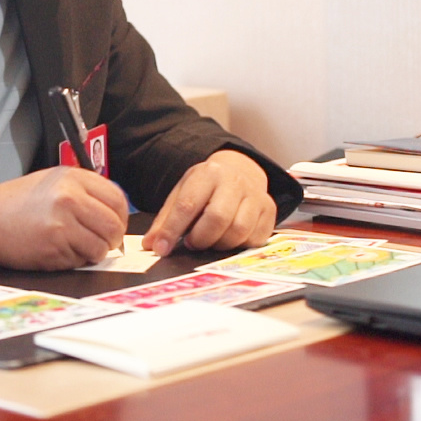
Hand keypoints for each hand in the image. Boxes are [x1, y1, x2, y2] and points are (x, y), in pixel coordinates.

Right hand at [0, 167, 127, 270]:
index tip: (113, 224)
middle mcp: (69, 198)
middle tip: (101, 241)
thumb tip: (113, 212)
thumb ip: (84, 191)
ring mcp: (62, 224)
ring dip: (94, 252)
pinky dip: (76, 260)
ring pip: (100, 247)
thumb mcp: (52, 181)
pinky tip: (59, 250)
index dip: (120, 217)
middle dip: (111, 239)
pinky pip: (81, 260)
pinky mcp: (54, 248)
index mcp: (72, 178)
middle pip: (113, 226)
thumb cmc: (16, 202)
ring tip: (76, 246)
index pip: (117, 199)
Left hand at [142, 150, 275, 255]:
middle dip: (201, 238)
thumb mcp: (182, 193)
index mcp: (208, 173)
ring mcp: (255, 195)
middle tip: (192, 243)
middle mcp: (234, 181)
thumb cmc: (206, 188)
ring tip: (210, 240)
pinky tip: (229, 238)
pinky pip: (254, 239)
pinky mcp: (269, 210)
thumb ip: (166, 220)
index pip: (188, 204)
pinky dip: (239, 245)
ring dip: (220, 244)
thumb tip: (151, 245)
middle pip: (217, 218)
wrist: (240, 171)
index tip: (161, 249)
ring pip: (238, 231)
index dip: (172, 230)